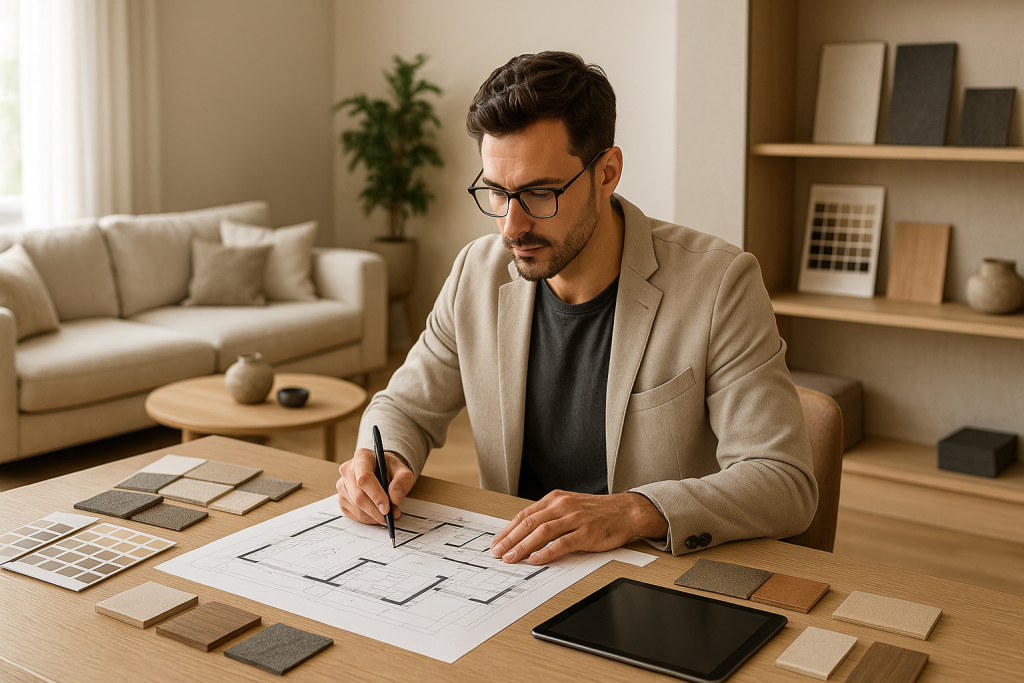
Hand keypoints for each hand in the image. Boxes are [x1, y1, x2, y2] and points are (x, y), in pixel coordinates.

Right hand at [336, 448, 414, 525]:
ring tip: (387, 515)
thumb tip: (394, 498)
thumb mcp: (402, 471)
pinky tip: (377, 515)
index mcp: (362, 457)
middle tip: (390, 517)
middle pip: (358, 495)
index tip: (387, 508)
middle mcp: (347, 470)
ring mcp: (342, 485)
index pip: (364, 478)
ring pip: (356, 507)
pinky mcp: (342, 498)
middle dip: (376, 510)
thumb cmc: (390, 469)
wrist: (381, 471)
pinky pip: (353, 514)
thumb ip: (402, 481)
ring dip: (373, 516)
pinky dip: (367, 519)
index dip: (376, 495)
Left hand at [490, 490, 667, 564]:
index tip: (497, 543)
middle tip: (498, 553)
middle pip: (529, 523)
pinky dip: (547, 552)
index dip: (508, 530)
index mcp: (555, 499)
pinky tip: (536, 559)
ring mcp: (575, 518)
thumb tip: (525, 533)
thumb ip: (549, 516)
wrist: (626, 511)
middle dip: (510, 539)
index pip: (525, 515)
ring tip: (511, 558)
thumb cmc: (597, 512)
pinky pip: (563, 543)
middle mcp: (562, 505)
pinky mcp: (586, 532)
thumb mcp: (569, 506)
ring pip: (542, 532)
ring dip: (523, 546)